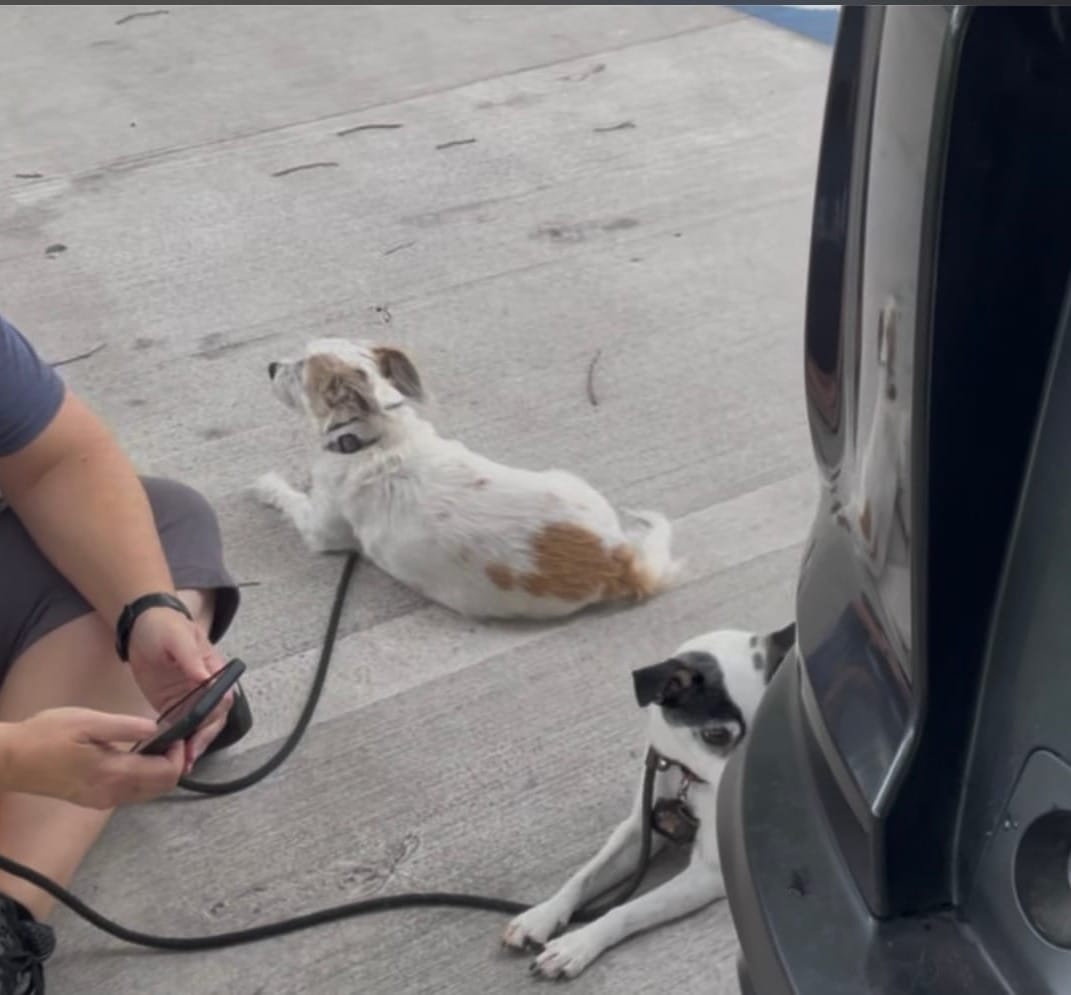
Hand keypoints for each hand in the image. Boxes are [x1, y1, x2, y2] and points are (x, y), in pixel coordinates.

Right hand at [0, 708, 183, 808]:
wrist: (10, 760)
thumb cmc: (46, 735)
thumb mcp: (88, 721)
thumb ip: (125, 727)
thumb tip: (156, 729)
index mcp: (114, 774)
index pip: (165, 775)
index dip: (179, 756)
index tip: (179, 735)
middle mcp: (112, 794)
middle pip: (161, 789)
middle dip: (175, 765)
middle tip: (173, 740)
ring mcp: (102, 800)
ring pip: (147, 793)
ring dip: (160, 773)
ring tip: (159, 745)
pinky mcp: (93, 800)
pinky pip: (130, 793)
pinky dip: (144, 778)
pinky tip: (139, 757)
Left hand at [127, 605, 231, 771]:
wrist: (141, 627)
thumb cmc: (164, 626)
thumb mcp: (177, 637)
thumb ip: (190, 656)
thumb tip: (204, 677)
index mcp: (213, 670)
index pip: (222, 697)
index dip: (213, 716)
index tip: (200, 731)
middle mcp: (206, 687)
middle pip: (213, 718)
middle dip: (204, 738)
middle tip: (190, 757)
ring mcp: (189, 698)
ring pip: (199, 727)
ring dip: (193, 745)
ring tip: (182, 766)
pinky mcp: (172, 706)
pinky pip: (180, 727)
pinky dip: (178, 742)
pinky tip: (169, 757)